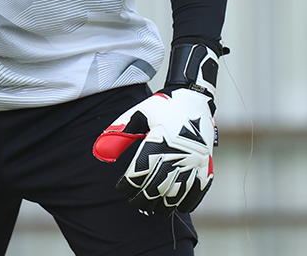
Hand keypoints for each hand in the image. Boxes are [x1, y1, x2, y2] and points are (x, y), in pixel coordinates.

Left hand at [93, 42, 222, 215]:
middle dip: (144, 198)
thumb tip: (100, 152)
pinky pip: (199, 190)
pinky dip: (188, 202)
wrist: (194, 98)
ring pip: (178, 193)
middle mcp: (178, 154)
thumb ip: (119, 133)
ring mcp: (195, 162)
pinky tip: (177, 206)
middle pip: (158, 188)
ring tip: (153, 208)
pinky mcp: (207, 164)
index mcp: (159, 141)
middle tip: (134, 202)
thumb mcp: (137, 114)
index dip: (129, 184)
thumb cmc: (162, 107)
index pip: (140, 172)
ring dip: (164, 204)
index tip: (122, 188)